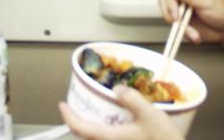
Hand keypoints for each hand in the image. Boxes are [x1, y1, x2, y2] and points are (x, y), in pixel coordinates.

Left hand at [59, 85, 183, 139]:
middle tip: (77, 104)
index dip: (68, 117)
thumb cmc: (161, 139)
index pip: (81, 128)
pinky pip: (107, 138)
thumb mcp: (149, 114)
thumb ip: (132, 99)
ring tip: (94, 109)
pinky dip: (103, 128)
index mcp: (110, 137)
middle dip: (78, 120)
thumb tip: (117, 89)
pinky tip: (114, 119)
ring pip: (97, 138)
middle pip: (86, 135)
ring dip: (91, 125)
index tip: (62, 104)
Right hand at [159, 0, 223, 44]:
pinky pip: (175, 28)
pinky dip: (184, 34)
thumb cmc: (222, 12)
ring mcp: (183, 9)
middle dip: (170, 14)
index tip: (176, 14)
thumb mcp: (207, 2)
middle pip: (165, 2)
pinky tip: (195, 36)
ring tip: (193, 34)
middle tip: (178, 23)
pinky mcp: (183, 22)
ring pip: (168, 16)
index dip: (170, 2)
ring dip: (179, 27)